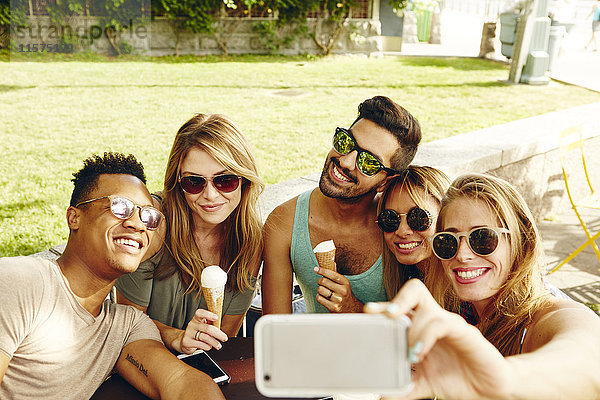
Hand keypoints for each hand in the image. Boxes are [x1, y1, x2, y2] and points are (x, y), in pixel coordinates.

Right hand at [175, 309, 228, 354]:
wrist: (184, 341)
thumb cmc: (197, 332)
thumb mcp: (203, 326)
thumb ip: (211, 325)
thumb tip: (220, 326)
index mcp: (197, 318)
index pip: (200, 313)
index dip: (208, 314)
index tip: (216, 318)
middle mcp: (192, 324)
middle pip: (207, 328)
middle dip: (218, 334)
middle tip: (224, 338)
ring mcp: (188, 333)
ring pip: (205, 337)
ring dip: (214, 342)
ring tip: (218, 345)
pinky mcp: (186, 342)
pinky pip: (199, 344)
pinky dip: (206, 346)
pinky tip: (209, 347)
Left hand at [314, 266, 362, 312]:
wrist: (350, 308)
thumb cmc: (344, 293)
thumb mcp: (343, 283)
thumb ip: (336, 273)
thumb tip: (332, 262)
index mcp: (345, 283)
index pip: (333, 274)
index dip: (323, 270)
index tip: (316, 268)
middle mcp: (343, 291)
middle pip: (324, 281)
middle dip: (320, 281)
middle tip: (321, 282)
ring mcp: (338, 300)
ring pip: (320, 290)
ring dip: (319, 289)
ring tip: (323, 290)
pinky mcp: (333, 307)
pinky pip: (319, 298)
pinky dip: (319, 297)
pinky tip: (323, 297)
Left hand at [365, 279, 511, 399]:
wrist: (489, 389)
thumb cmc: (458, 378)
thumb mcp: (425, 384)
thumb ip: (405, 386)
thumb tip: (382, 395)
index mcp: (422, 327)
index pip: (401, 305)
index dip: (384, 305)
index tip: (367, 313)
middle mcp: (434, 320)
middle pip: (414, 290)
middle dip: (396, 299)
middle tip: (384, 316)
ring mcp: (449, 323)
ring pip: (426, 307)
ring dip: (411, 329)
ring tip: (409, 354)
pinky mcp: (464, 331)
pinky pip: (440, 323)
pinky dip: (425, 336)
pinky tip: (420, 352)